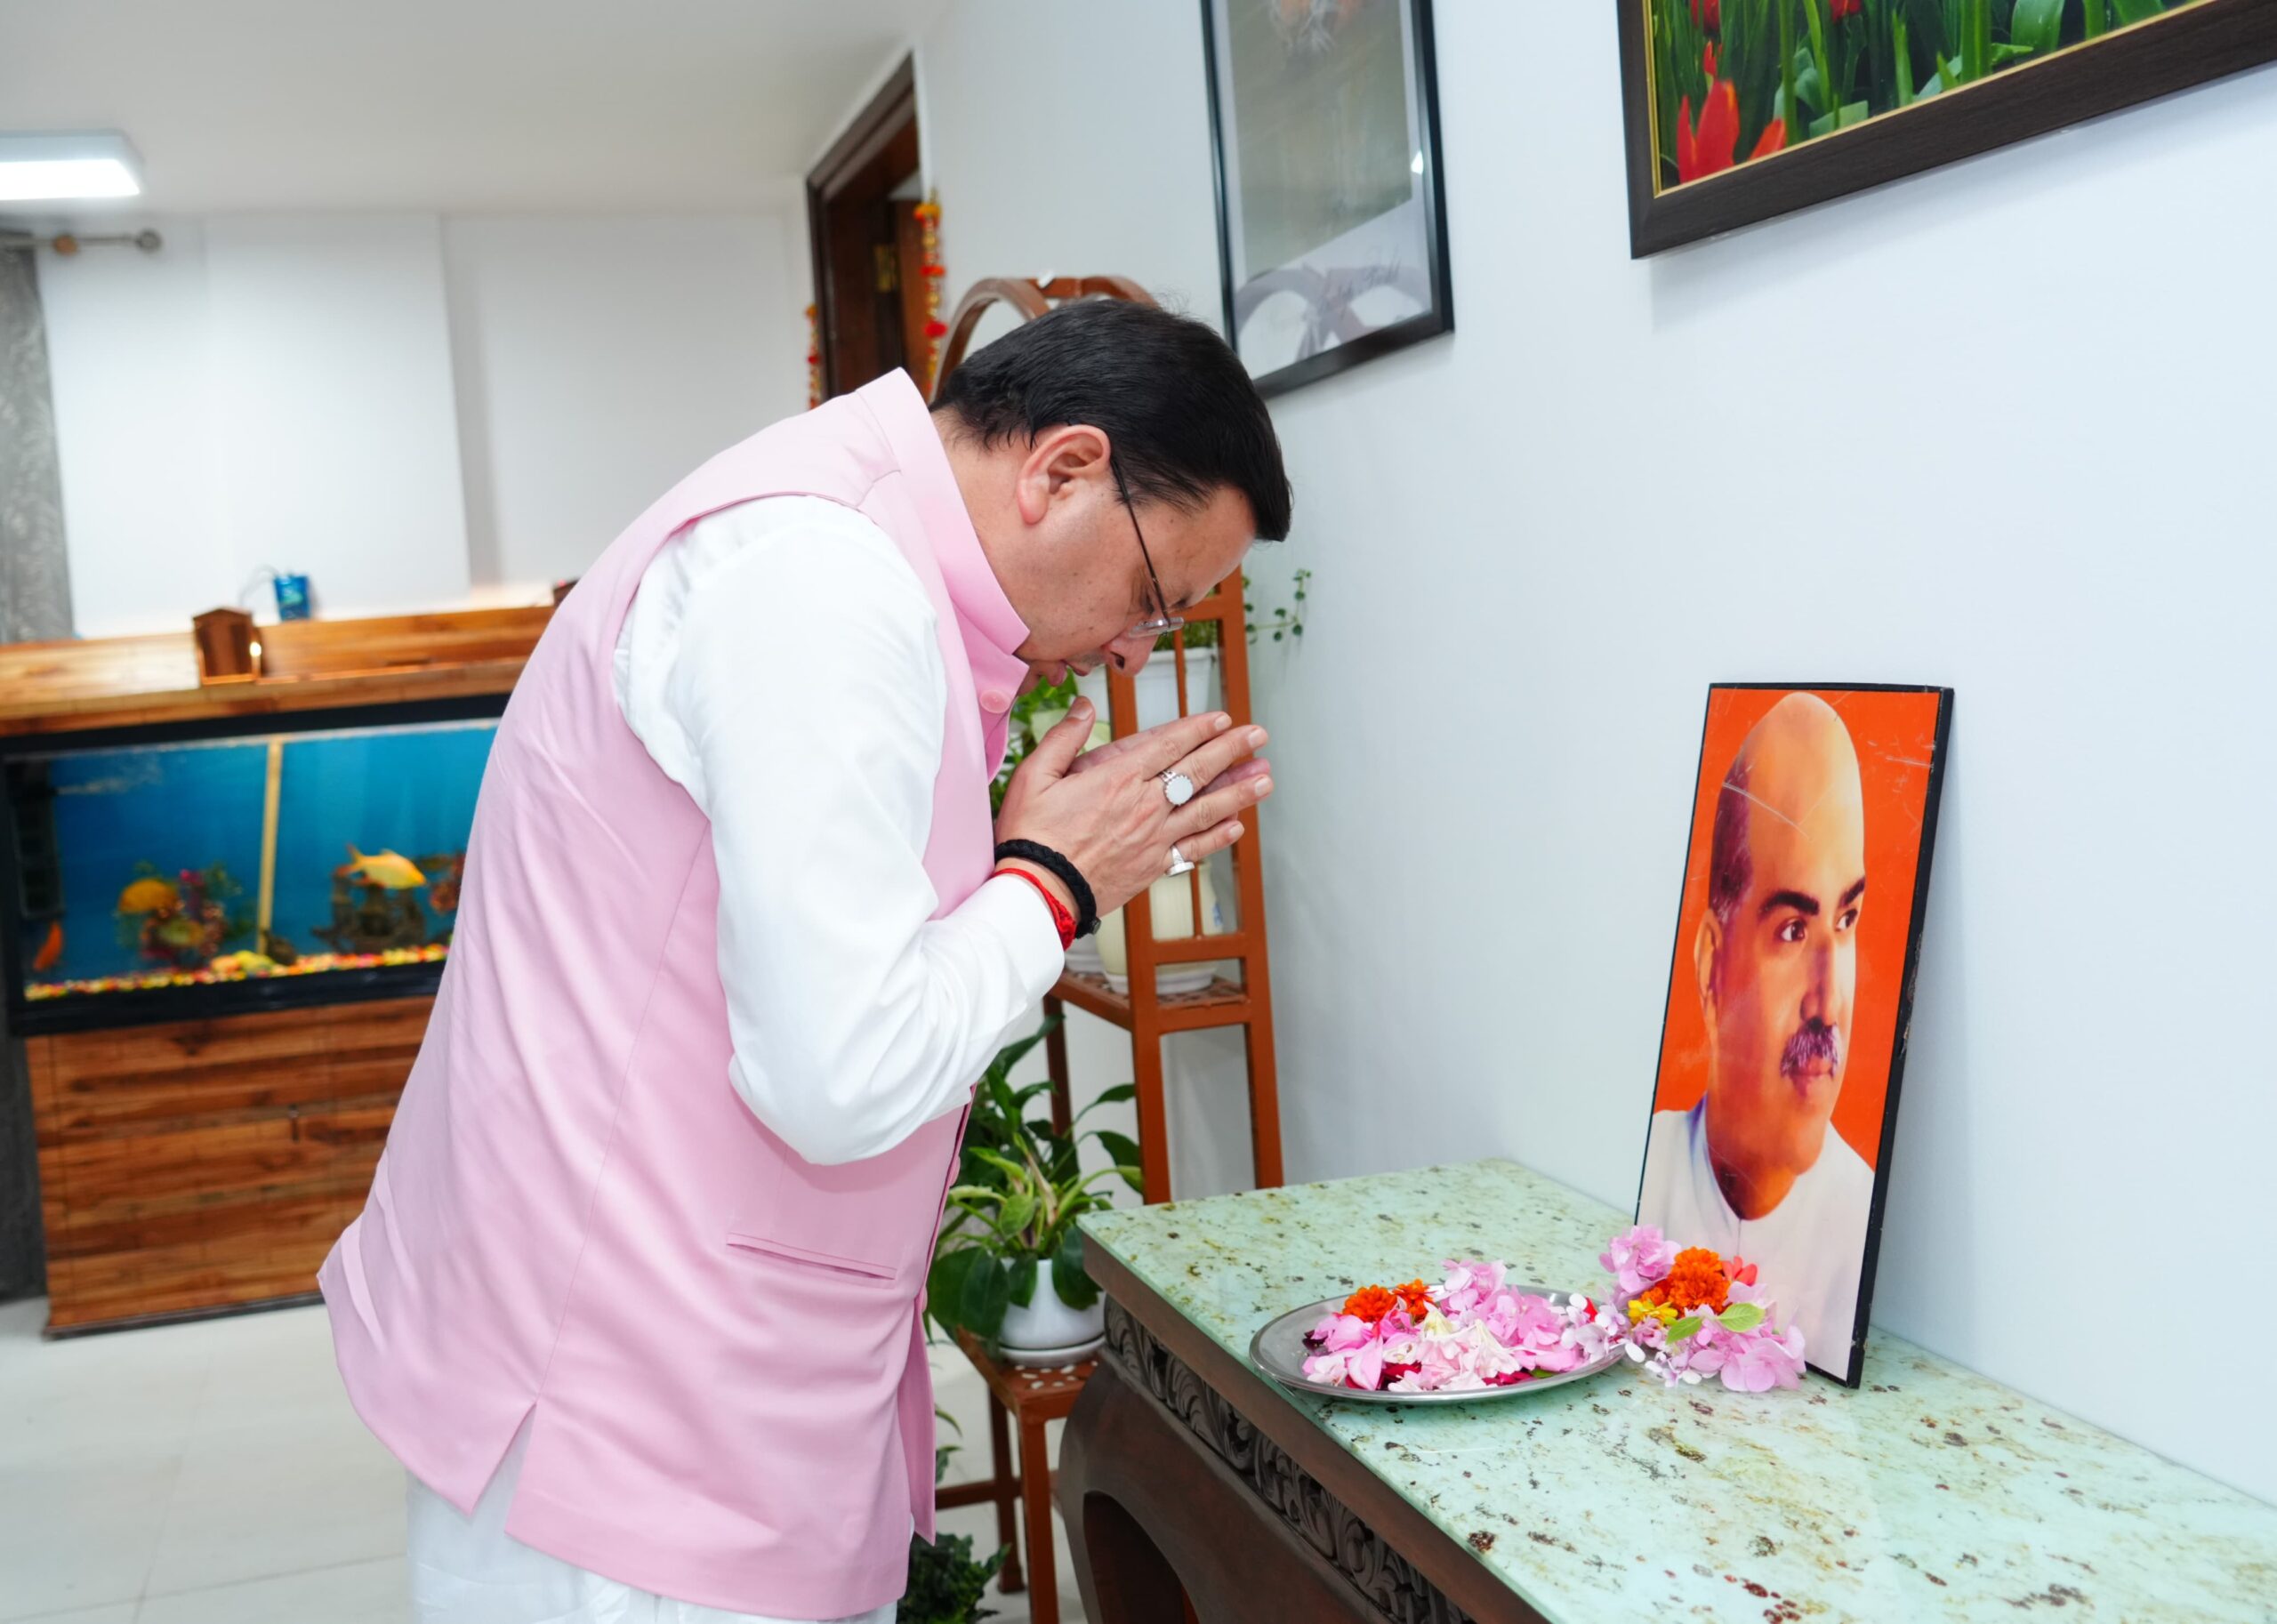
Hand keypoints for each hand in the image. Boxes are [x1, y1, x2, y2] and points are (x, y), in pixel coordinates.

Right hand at [995, 699, 1273, 918]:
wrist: (1038, 892)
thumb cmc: (1031, 835)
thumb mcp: (1034, 774)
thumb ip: (1063, 737)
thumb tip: (1084, 707)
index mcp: (1118, 777)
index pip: (1170, 744)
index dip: (1200, 729)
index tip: (1223, 719)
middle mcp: (1144, 805)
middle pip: (1198, 770)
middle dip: (1232, 749)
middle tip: (1258, 735)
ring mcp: (1153, 837)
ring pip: (1207, 809)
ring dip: (1239, 791)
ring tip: (1265, 778)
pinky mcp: (1153, 866)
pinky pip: (1195, 849)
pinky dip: (1218, 837)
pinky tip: (1237, 826)